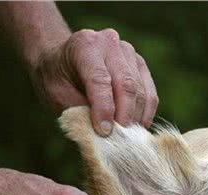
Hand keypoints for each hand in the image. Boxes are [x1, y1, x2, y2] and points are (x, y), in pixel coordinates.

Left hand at [30, 28, 158, 135]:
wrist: (62, 60)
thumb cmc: (57, 79)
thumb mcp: (57, 94)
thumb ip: (79, 110)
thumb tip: (105, 133)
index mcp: (85, 45)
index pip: (99, 79)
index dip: (104, 109)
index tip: (104, 132)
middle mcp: (110, 43)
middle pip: (125, 84)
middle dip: (124, 116)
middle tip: (121, 140)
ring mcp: (129, 52)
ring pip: (141, 90)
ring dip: (136, 117)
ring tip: (128, 137)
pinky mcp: (140, 65)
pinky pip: (150, 92)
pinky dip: (146, 113)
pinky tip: (138, 127)